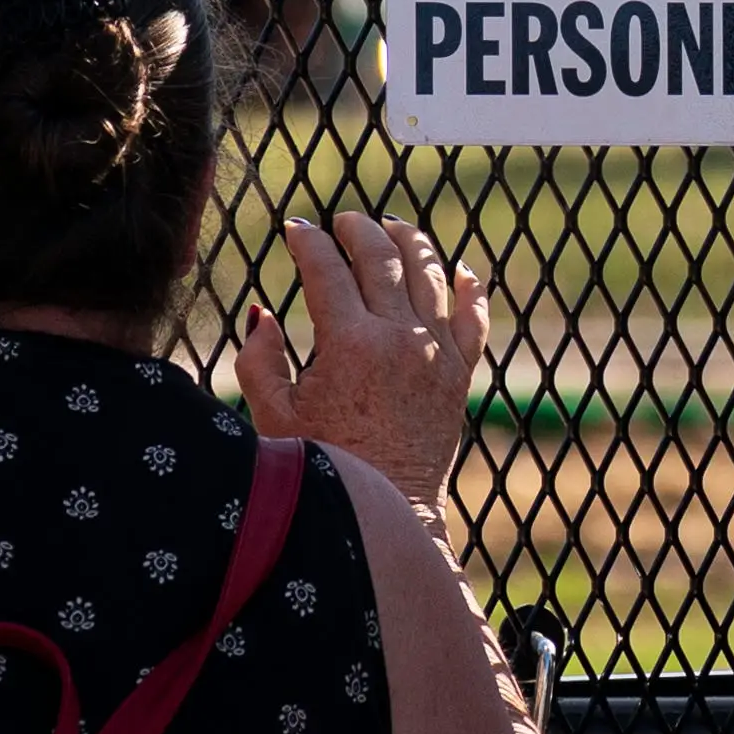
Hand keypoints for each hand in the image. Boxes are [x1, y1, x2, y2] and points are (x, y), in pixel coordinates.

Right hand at [234, 209, 488, 523]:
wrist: (387, 511)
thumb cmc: (324, 467)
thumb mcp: (275, 415)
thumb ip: (259, 360)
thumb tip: (263, 313)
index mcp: (350, 344)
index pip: (327, 270)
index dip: (308, 243)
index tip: (295, 230)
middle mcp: (400, 338)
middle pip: (381, 258)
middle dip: (357, 230)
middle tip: (342, 222)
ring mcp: (437, 353)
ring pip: (429, 274)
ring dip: (410, 242)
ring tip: (392, 227)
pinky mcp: (461, 375)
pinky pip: (474, 318)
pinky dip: (469, 288)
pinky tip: (460, 270)